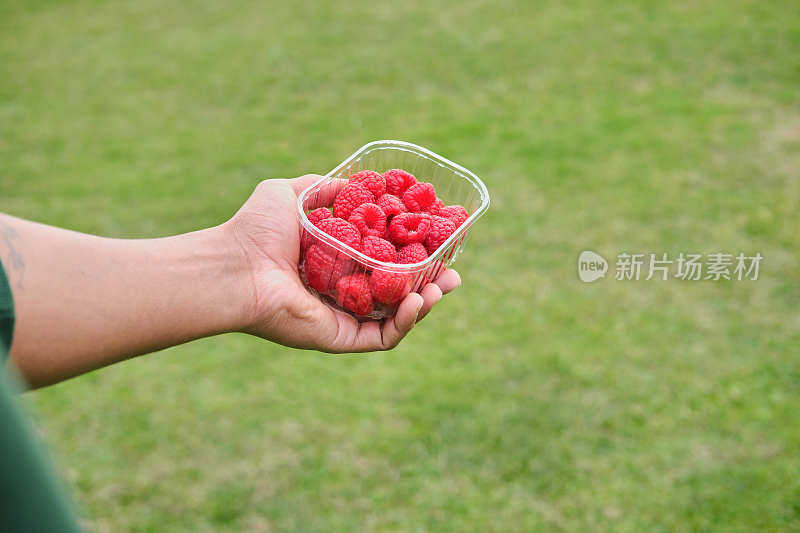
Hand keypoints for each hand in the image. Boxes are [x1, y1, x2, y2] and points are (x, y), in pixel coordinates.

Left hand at [224, 175, 460, 351]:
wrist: (235, 266)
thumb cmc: (255, 229)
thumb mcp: (291, 194)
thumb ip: (323, 187)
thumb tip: (355, 181)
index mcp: (333, 264)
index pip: (382, 262)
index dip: (411, 254)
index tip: (435, 242)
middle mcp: (340, 293)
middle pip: (396, 293)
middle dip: (429, 284)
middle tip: (452, 273)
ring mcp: (342, 319)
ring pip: (395, 317)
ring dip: (426, 303)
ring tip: (445, 285)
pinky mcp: (340, 338)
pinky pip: (383, 337)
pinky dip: (406, 322)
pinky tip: (420, 300)